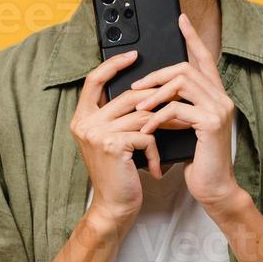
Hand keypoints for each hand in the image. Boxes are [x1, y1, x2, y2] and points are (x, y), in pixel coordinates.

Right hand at [70, 49, 167, 229]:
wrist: (114, 207)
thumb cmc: (119, 174)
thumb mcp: (114, 140)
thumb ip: (119, 116)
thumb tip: (146, 90)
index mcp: (82, 118)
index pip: (94, 79)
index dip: (114, 64)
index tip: (135, 54)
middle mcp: (85, 123)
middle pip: (127, 95)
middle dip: (157, 98)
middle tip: (179, 99)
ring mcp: (97, 133)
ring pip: (142, 114)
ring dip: (164, 123)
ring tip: (179, 130)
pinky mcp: (113, 145)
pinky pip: (146, 135)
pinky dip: (156, 150)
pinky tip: (156, 166)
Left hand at [128, 12, 245, 215]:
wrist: (213, 187)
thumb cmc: (197, 159)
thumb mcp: (184, 127)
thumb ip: (176, 107)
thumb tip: (152, 93)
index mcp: (215, 95)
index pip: (204, 58)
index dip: (192, 37)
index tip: (180, 18)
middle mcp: (221, 97)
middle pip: (187, 67)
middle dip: (157, 74)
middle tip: (136, 87)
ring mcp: (219, 108)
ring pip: (182, 82)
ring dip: (154, 93)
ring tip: (139, 108)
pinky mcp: (211, 123)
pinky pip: (178, 107)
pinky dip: (158, 116)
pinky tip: (148, 127)